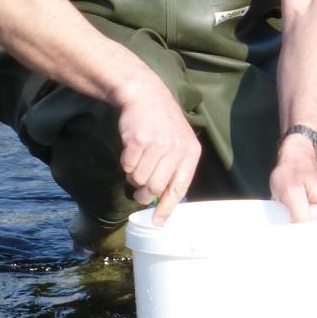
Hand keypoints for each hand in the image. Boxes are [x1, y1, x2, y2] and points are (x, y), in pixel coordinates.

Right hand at [113, 77, 201, 225]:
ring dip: (133, 176)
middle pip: (155, 188)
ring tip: (137, 161)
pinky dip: (126, 163)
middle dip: (143, 193)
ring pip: (139, 179)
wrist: (145, 95)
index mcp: (190, 152)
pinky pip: (127, 166)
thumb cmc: (161, 124)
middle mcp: (177, 149)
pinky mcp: (139, 140)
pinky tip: (131, 149)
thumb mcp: (178, 143)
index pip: (179, 188)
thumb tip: (162, 203)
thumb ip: (174, 169)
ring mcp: (158, 144)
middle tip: (139, 189)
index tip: (157, 222)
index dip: (166, 208)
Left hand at [270, 139, 316, 269]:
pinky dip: (305, 245)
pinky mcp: (309, 215)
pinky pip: (311, 234)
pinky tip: (291, 252)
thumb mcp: (293, 191)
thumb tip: (304, 238)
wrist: (292, 156)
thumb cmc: (293, 172)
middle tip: (304, 275)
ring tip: (297, 268)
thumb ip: (299, 212)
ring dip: (312, 254)